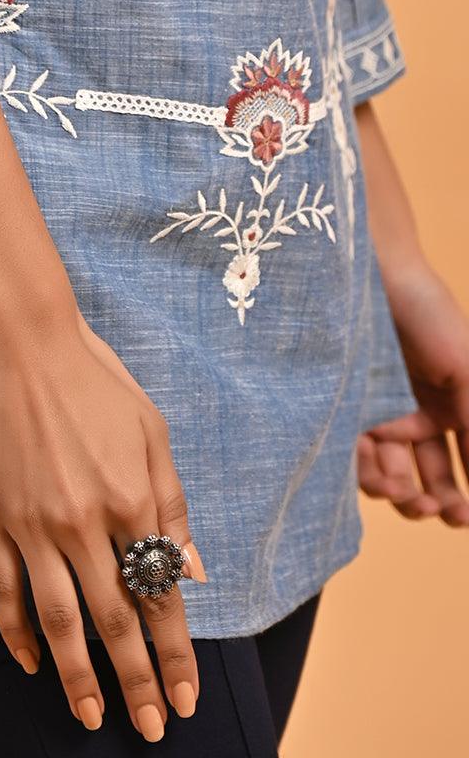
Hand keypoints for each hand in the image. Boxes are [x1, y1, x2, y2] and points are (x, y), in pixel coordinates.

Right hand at [0, 303, 205, 740]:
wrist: (18, 339)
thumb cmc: (93, 377)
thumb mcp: (151, 430)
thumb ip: (172, 504)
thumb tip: (193, 572)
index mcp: (131, 498)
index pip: (160, 598)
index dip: (176, 655)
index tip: (187, 696)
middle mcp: (84, 520)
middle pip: (114, 621)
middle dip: (137, 682)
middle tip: (150, 728)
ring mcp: (32, 521)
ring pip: (58, 620)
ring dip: (77, 676)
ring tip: (90, 715)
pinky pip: (2, 589)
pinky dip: (16, 632)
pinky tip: (31, 661)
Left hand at [358, 263, 468, 526]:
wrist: (375, 276)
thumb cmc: (429, 315)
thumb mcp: (468, 372)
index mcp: (448, 411)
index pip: (458, 468)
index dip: (461, 501)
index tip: (464, 520)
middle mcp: (412, 417)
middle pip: (423, 479)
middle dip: (430, 503)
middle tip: (433, 509)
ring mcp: (374, 413)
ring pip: (386, 474)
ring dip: (397, 494)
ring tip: (402, 492)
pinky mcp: (339, 407)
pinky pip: (350, 453)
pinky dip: (364, 472)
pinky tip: (377, 476)